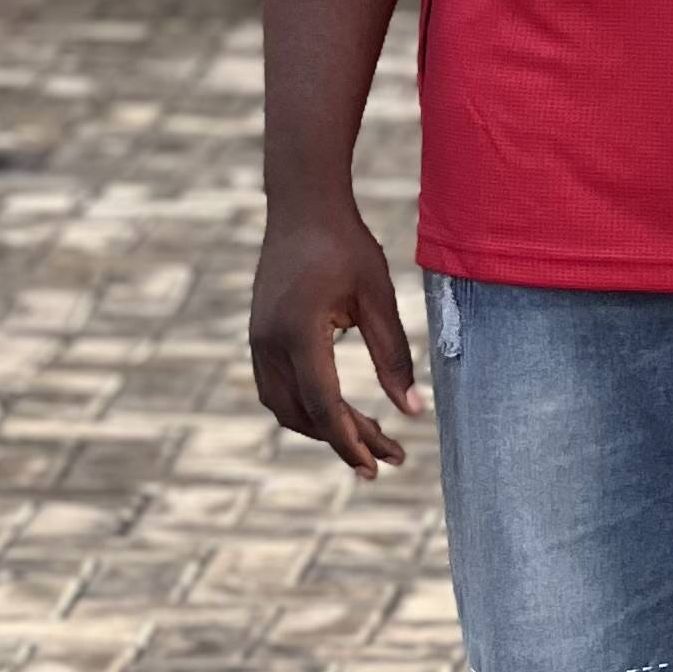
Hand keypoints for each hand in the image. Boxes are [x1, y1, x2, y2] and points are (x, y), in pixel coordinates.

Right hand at [249, 197, 426, 476]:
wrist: (302, 204)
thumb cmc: (346, 245)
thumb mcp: (378, 298)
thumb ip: (394, 356)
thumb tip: (414, 412)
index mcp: (299, 335)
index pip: (325, 407)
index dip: (352, 443)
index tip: (379, 466)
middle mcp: (269, 343)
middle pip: (303, 415)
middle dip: (345, 440)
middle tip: (390, 456)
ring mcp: (258, 340)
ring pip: (284, 407)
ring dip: (323, 427)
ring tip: (370, 433)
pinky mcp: (259, 335)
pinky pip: (276, 387)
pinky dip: (307, 406)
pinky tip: (340, 407)